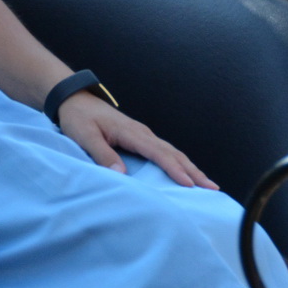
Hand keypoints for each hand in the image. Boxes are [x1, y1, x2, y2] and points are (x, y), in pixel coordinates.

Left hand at [56, 92, 218, 189]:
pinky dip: (178, 162)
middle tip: (212, 188)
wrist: (75, 99)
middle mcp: (142, 133)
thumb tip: (122, 174)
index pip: (158, 153)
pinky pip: (164, 152)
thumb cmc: (78, 118)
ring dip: (190, 168)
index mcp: (131, 132)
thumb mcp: (84, 135)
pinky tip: (186, 173)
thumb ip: (102, 153)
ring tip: (208, 184)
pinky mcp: (140, 138)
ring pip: (172, 152)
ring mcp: (143, 135)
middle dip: (193, 171)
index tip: (189, 184)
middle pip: (173, 153)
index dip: (174, 169)